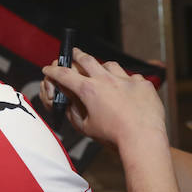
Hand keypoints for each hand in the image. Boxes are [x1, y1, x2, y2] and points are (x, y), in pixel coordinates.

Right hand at [41, 47, 166, 147]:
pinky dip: (127, 82)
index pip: (65, 75)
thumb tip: (70, 107)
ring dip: (103, 67)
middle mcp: (106, 80)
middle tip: (73, 53)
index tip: (49, 69)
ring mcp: (126, 79)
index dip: (54, 71)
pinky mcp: (142, 84)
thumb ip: (75, 114)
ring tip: (101, 70)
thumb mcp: (86, 128)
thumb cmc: (114, 136)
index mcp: (89, 90)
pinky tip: (127, 89)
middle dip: (77, 55)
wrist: (142, 138)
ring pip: (110, 65)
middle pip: (87, 60)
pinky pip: (132, 77)